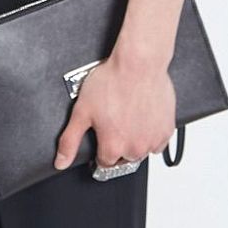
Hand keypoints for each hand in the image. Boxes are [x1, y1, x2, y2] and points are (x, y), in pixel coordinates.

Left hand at [54, 48, 174, 171]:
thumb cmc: (112, 82)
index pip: (104, 163)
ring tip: (128, 118)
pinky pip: (158, 142)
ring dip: (135, 141)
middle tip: (114, 122)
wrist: (139, 64)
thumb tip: (61, 162)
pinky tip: (143, 119)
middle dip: (117, 145)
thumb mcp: (82, 111)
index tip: (101, 138)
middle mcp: (135, 148)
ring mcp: (153, 140)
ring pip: (141, 151)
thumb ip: (70, 141)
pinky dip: (151, 135)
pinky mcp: (167, 130)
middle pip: (123, 158)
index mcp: (113, 147)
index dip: (100, 150)